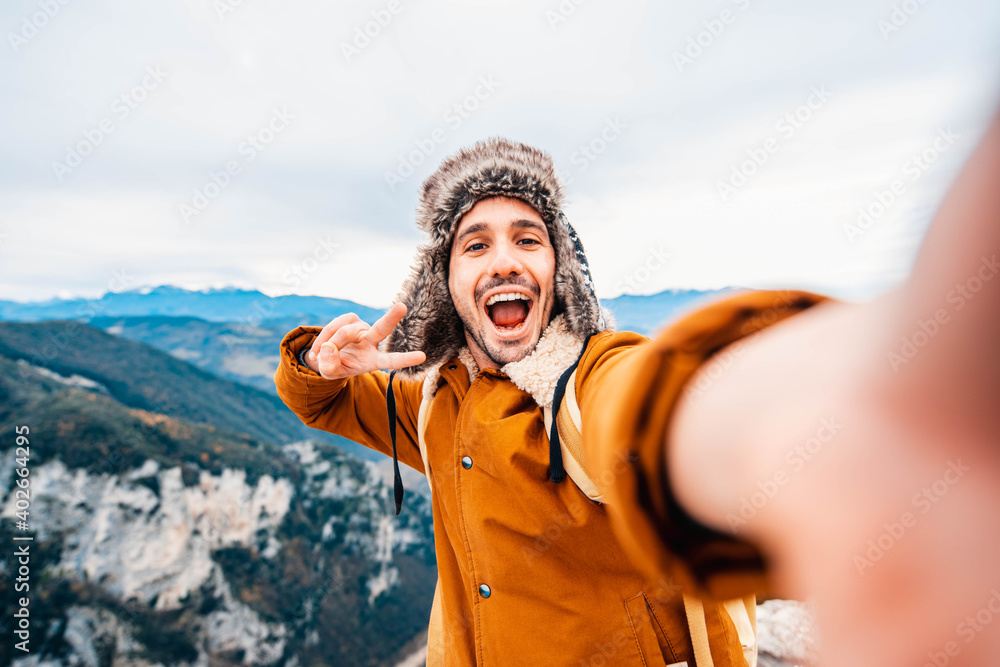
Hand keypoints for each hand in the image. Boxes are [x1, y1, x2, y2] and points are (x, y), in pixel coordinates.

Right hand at [304, 302, 425, 379]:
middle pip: (382, 328)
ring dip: (329, 343)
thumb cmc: (335, 366)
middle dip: (392, 317)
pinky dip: (324, 336)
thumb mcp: (331, 373)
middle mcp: (372, 341)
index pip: (391, 360)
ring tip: (319, 355)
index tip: (423, 357)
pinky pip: (335, 325)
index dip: (405, 359)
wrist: (327, 355)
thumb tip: (329, 347)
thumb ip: (330, 365)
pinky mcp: (351, 319)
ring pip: (345, 332)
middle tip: (403, 306)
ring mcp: (362, 328)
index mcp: (373, 360)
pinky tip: (319, 347)